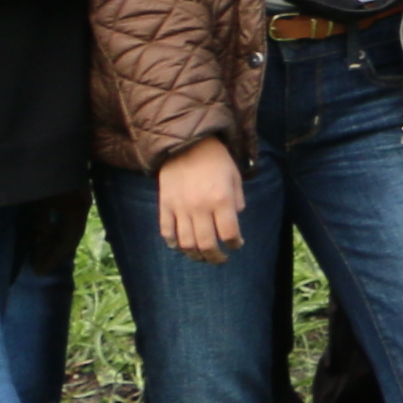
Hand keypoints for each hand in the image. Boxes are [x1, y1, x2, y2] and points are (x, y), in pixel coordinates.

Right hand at [155, 137, 246, 261]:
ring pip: (186, 243)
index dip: (235, 243)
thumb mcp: (234, 176)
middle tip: (220, 259)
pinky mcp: (165, 206)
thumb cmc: (216, 159)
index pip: (229, 233)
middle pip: (207, 244)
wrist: (186, 143)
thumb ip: (237, 200)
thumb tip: (234, 220)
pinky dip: (173, 243)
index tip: (237, 245)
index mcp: (221, 200)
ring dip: (195, 255)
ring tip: (202, 256)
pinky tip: (180, 246)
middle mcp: (200, 207)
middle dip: (215, 257)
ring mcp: (180, 208)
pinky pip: (167, 232)